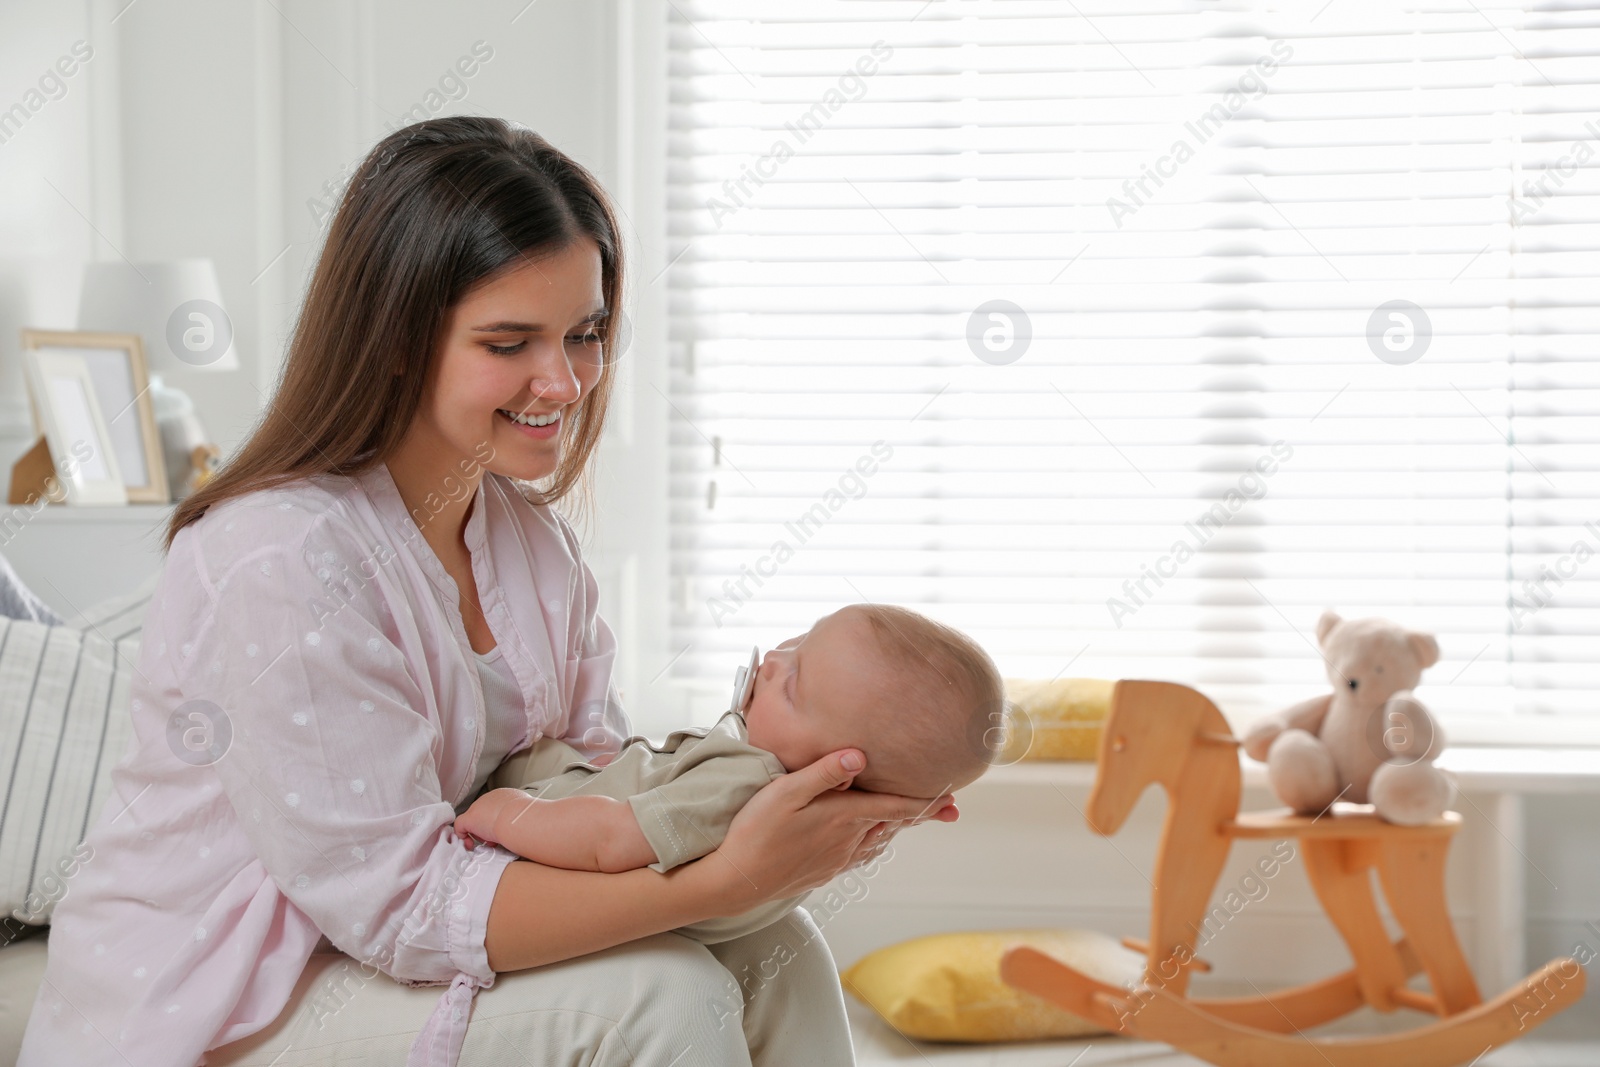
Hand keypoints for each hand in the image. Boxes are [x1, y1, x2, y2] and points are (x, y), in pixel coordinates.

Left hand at [453, 787, 522, 850]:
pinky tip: (471, 845)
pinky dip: (464, 836)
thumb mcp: (527, 813)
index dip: (497, 822)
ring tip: (489, 843)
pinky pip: (460, 827)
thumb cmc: (527, 818)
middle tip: (497, 840)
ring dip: (479, 834)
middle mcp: (490, 798)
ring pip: (472, 821)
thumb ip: (521, 815)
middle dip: (489, 829)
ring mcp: (478, 807)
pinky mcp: (469, 819)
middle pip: (483, 814)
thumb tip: (524, 823)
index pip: (495, 808)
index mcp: (504, 795)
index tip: (504, 831)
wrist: (518, 818)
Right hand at [705, 749, 956, 912]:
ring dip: (900, 827)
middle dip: (922, 814)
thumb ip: (823, 773)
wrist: (736, 880)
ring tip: (916, 818)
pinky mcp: (824, 869)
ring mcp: (837, 858)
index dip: (926, 802)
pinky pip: (861, 853)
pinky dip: (877, 841)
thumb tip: (860, 755)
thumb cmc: (755, 832)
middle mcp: (847, 841)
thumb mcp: (785, 792)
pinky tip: (873, 839)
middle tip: (949, 808)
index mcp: (843, 818)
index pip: (896, 807)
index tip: (952, 798)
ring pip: (879, 839)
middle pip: (894, 824)